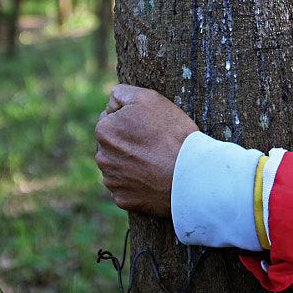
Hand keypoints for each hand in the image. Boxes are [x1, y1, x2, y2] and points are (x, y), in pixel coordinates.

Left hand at [94, 84, 198, 216]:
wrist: (190, 174)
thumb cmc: (171, 132)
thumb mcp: (148, 98)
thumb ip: (121, 93)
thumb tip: (111, 103)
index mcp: (103, 130)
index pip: (111, 117)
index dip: (132, 118)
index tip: (150, 125)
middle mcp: (101, 157)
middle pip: (114, 143)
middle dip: (128, 141)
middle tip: (155, 142)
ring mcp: (111, 180)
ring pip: (119, 165)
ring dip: (132, 162)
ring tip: (157, 161)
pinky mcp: (123, 199)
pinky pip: (128, 187)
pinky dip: (139, 183)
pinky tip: (156, 178)